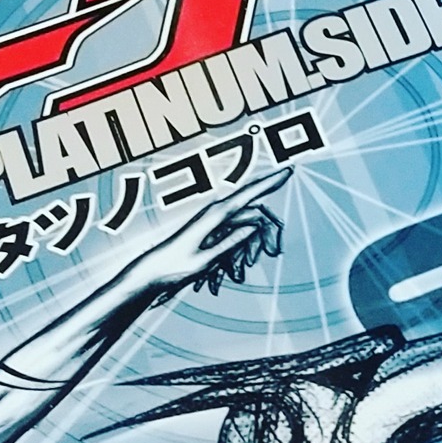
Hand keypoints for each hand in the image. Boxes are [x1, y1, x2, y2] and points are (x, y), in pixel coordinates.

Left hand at [132, 168, 291, 300]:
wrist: (152, 270)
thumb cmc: (175, 266)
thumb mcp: (205, 260)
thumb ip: (230, 242)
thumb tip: (253, 226)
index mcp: (214, 216)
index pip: (249, 194)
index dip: (270, 183)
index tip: (288, 172)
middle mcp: (215, 212)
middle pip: (254, 212)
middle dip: (268, 233)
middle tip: (275, 252)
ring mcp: (213, 218)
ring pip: (246, 225)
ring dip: (251, 247)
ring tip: (243, 270)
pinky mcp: (211, 227)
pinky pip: (236, 231)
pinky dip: (242, 247)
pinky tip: (241, 264)